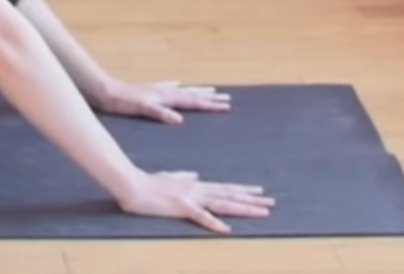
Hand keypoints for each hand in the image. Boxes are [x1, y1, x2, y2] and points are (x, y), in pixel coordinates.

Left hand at [95, 79, 232, 124]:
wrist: (107, 92)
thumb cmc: (124, 102)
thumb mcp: (143, 109)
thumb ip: (161, 114)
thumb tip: (180, 120)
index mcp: (167, 97)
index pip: (194, 101)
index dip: (210, 104)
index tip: (227, 106)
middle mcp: (166, 92)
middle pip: (193, 94)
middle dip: (210, 98)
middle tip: (227, 99)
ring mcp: (159, 91)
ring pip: (184, 91)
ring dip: (199, 91)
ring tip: (211, 90)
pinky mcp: (150, 92)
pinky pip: (170, 88)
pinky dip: (178, 87)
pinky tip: (179, 84)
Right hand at [113, 169, 274, 234]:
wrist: (131, 184)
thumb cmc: (147, 182)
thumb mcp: (169, 177)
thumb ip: (183, 176)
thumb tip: (195, 174)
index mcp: (195, 185)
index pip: (225, 189)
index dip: (244, 191)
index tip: (260, 192)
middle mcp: (197, 190)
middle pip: (230, 196)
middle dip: (252, 200)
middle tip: (272, 203)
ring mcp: (190, 198)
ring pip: (223, 204)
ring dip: (244, 209)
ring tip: (262, 212)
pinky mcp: (180, 207)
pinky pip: (200, 217)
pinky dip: (214, 223)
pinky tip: (227, 229)